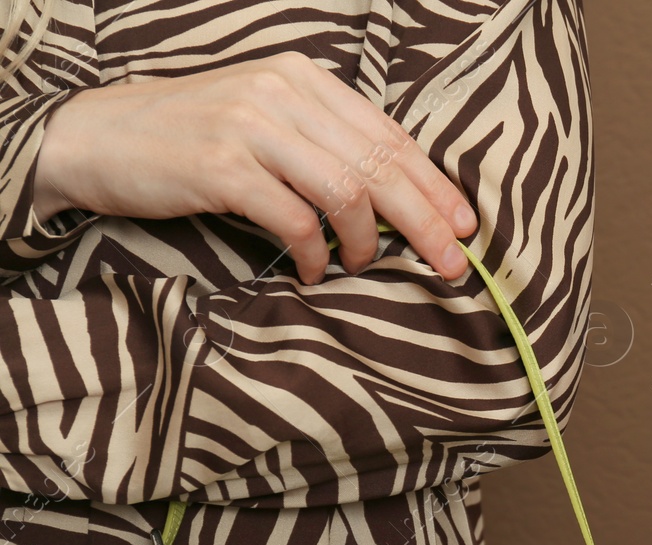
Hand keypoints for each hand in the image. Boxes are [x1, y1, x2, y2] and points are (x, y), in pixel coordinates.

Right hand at [33, 52, 477, 283]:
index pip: (390, 137)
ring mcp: (251, 127)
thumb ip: (325, 145)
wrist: (97, 137)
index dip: (435, 186)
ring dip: (367, 241)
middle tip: (450, 264)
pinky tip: (313, 269)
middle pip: (381, 166)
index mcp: (303, 79)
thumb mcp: (267, 123)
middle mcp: (282, 94)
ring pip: (348, 192)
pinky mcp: (222, 167)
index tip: (465, 227)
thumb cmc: (192, 139)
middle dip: (425, 221)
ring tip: (361, 264)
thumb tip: (402, 198)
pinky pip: (296, 220)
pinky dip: (315, 253)